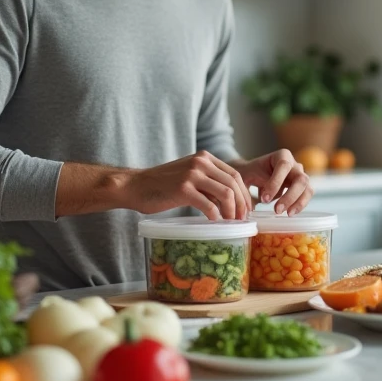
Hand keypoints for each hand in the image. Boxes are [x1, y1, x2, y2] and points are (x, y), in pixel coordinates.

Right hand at [122, 151, 252, 220]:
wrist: (136, 186)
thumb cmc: (162, 186)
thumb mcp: (189, 177)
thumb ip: (208, 183)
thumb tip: (230, 202)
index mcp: (204, 157)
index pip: (235, 175)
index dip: (244, 194)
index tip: (246, 209)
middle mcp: (201, 162)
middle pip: (234, 183)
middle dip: (242, 204)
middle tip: (242, 219)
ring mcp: (192, 174)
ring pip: (226, 193)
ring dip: (232, 211)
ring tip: (231, 222)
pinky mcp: (183, 189)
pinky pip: (209, 205)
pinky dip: (216, 215)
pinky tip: (214, 222)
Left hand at [235, 149, 313, 215]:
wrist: (256, 173)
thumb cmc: (252, 172)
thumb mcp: (247, 174)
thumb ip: (250, 184)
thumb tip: (260, 201)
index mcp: (282, 155)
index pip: (284, 166)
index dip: (275, 183)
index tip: (264, 199)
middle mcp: (295, 164)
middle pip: (300, 179)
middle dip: (289, 196)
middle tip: (277, 210)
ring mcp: (301, 175)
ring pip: (307, 189)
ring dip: (297, 203)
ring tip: (286, 214)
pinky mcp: (303, 187)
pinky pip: (306, 196)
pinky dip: (300, 205)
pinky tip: (289, 213)